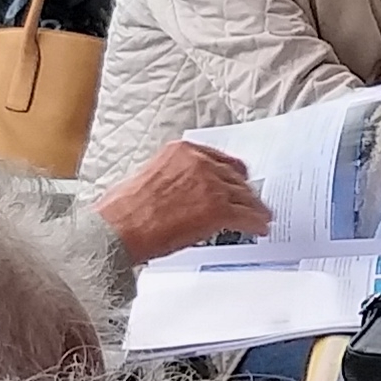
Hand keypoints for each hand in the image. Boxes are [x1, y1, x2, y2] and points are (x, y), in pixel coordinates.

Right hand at [87, 141, 268, 262]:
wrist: (118, 230)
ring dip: (254, 208)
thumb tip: (191, 192)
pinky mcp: (218, 210)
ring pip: (244, 196)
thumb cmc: (124, 210)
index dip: (233, 173)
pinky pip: (246, 215)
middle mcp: (199, 162)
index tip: (239, 179)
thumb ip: (176, 176)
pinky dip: (256, 222)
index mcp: (181, 150)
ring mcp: (211, 185)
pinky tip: (259, 228)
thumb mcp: (151, 177)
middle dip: (244, 192)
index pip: (218, 158)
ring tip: (261, 216)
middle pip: (234, 177)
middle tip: (252, 202)